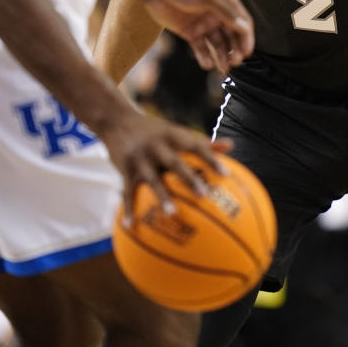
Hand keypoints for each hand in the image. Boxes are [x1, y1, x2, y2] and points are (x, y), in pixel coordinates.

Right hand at [101, 108, 231, 221]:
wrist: (116, 120)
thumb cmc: (155, 131)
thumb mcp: (176, 132)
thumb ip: (201, 142)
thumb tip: (231, 146)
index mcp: (173, 135)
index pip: (195, 146)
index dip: (211, 158)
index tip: (226, 175)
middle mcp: (157, 145)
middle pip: (175, 163)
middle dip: (189, 179)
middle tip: (204, 196)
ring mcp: (140, 158)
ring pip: (152, 179)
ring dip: (162, 196)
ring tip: (173, 213)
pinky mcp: (124, 169)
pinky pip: (127, 192)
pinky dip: (128, 209)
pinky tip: (131, 226)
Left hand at [146, 0, 253, 72]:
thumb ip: (227, 13)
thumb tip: (244, 28)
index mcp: (227, 3)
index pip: (243, 23)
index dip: (247, 38)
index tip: (247, 53)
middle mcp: (218, 15)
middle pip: (232, 36)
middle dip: (236, 50)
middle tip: (235, 63)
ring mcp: (204, 24)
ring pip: (218, 44)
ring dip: (223, 56)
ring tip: (224, 68)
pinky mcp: (191, 33)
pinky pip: (201, 48)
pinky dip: (205, 57)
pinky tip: (207, 65)